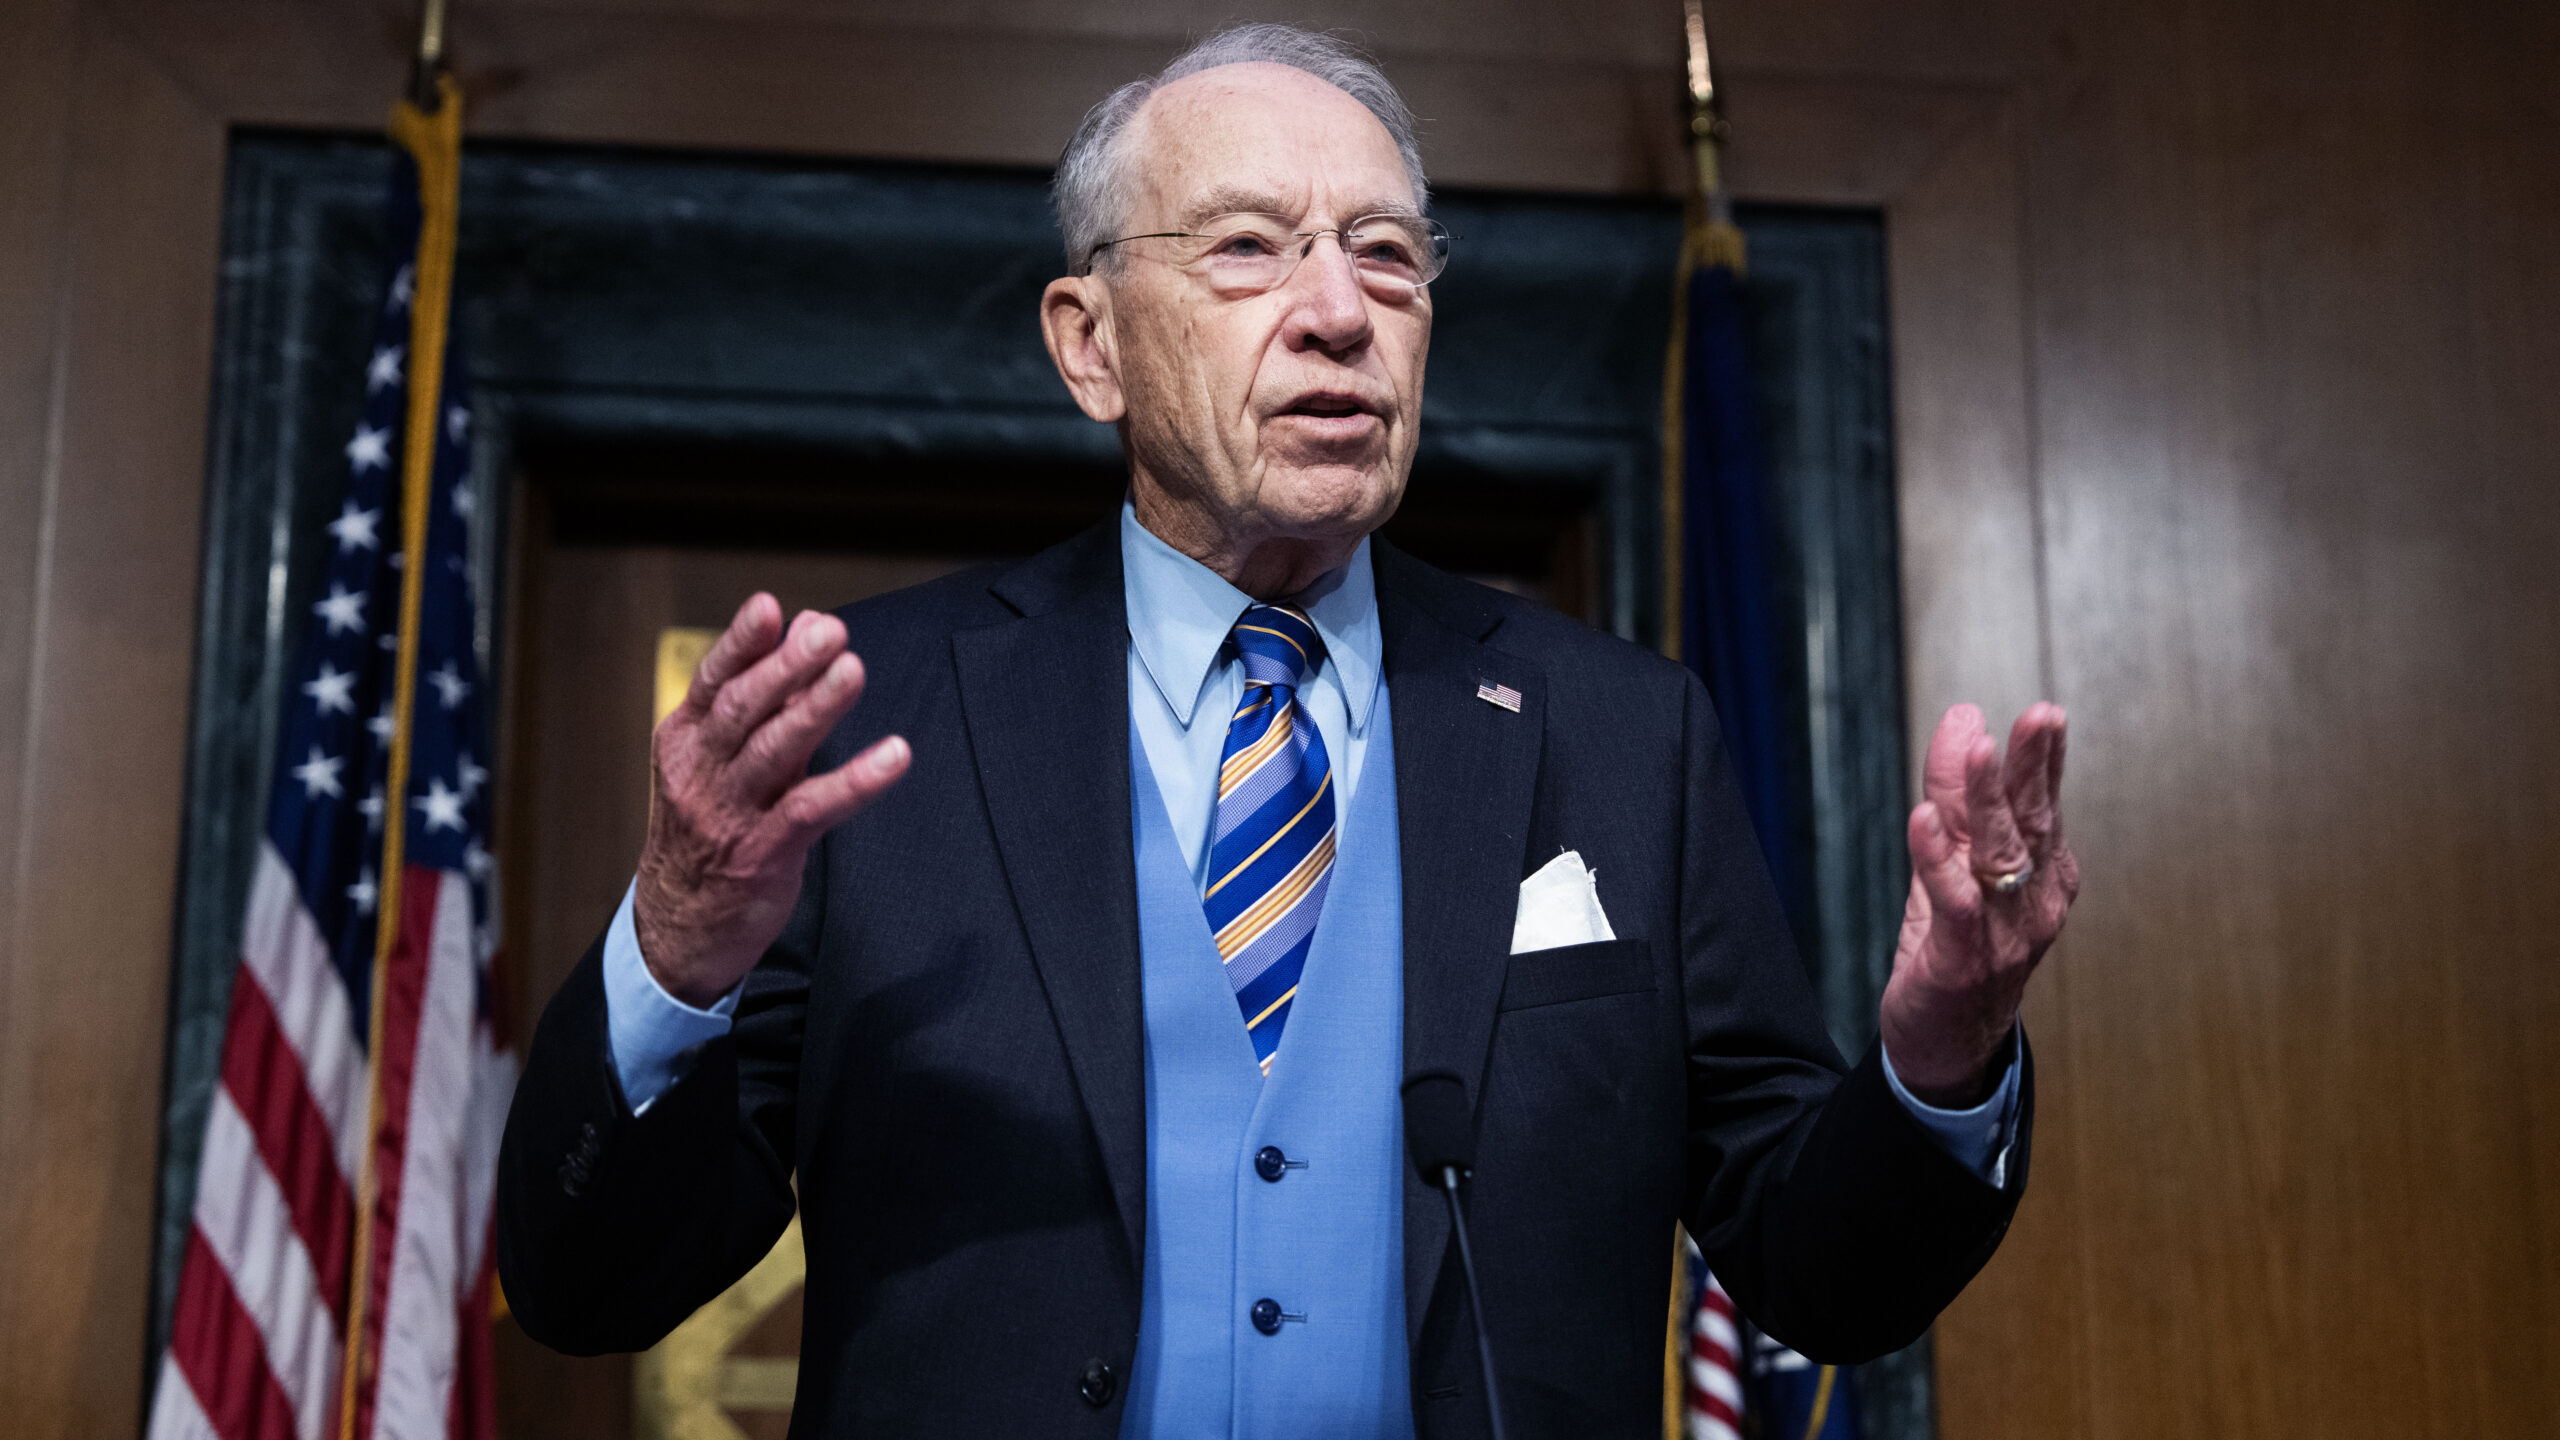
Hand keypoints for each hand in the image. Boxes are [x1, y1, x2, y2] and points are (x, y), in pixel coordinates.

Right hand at [633, 594, 909, 1005]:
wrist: (677, 926)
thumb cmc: (709, 828)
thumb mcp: (721, 760)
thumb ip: (766, 699)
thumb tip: (804, 625)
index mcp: (686, 741)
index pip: (713, 682)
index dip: (741, 643)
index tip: (769, 607)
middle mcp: (701, 772)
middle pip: (743, 709)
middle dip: (786, 666)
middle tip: (830, 632)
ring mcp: (729, 814)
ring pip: (772, 752)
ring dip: (815, 710)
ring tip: (853, 672)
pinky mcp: (762, 854)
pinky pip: (811, 810)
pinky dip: (854, 781)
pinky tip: (892, 757)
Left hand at [1878, 702, 2079, 1106]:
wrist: (1947, 1042)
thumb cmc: (1956, 944)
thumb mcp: (1953, 861)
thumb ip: (1955, 796)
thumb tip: (1963, 718)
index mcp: (2043, 876)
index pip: (2044, 807)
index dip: (2044, 761)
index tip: (2044, 715)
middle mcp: (2034, 903)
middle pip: (2033, 825)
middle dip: (2034, 768)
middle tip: (2037, 717)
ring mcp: (2004, 934)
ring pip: (1998, 858)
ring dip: (1986, 802)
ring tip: (1977, 752)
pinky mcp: (1962, 960)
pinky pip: (1954, 904)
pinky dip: (1936, 860)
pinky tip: (1921, 821)